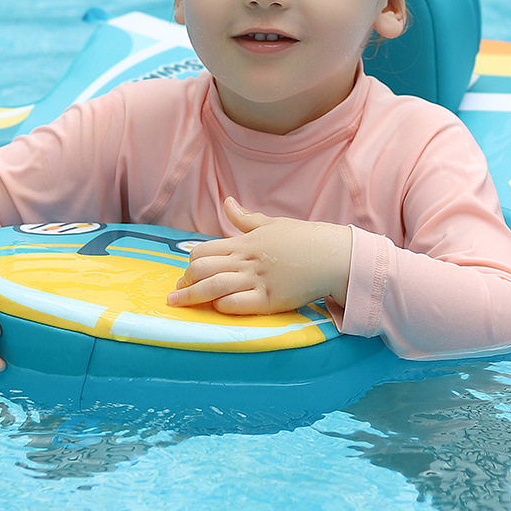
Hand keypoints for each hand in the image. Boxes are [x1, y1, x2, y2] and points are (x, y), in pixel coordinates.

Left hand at [166, 197, 351, 314]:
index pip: (203, 250)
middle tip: (179, 291)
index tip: (187, 273)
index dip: (191, 263)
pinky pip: (238, 304)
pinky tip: (215, 308)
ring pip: (214, 286)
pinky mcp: (270, 300)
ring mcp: (258, 280)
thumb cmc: (302, 239)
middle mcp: (247, 260)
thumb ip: (245, 218)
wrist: (332, 256)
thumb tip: (228, 202)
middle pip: (202, 269)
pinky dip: (222, 306)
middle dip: (186, 282)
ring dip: (192, 296)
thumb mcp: (271, 224)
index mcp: (244, 242)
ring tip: (178, 304)